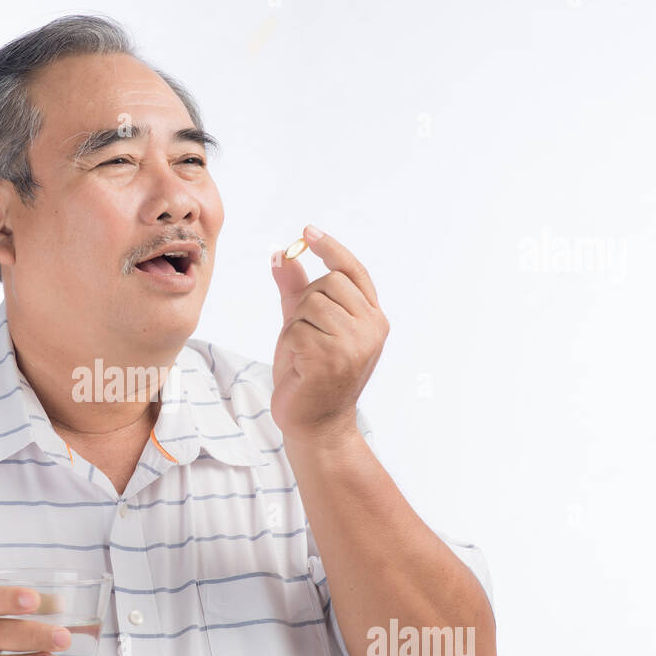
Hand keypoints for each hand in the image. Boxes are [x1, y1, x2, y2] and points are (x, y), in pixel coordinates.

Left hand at [269, 225, 387, 445]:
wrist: (315, 425)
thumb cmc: (310, 376)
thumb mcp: (304, 327)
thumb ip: (296, 291)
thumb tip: (283, 254)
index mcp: (373, 318)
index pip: (354, 272)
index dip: (332, 249)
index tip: (308, 230)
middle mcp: (372, 328)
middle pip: (328, 283)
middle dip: (306, 304)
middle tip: (306, 336)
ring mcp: (356, 343)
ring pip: (311, 303)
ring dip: (296, 326)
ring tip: (305, 354)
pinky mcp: (333, 357)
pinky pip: (297, 329)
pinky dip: (290, 345)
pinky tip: (301, 366)